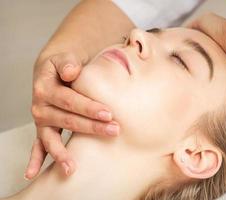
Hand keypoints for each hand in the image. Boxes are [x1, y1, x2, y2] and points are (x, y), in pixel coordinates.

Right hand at [25, 52, 119, 178]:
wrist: (51, 73)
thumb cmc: (63, 66)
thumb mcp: (64, 59)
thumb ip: (67, 63)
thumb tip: (71, 71)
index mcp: (45, 88)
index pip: (70, 100)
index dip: (88, 107)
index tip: (108, 113)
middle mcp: (40, 106)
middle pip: (67, 120)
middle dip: (91, 127)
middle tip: (113, 131)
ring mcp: (41, 121)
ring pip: (52, 139)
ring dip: (63, 153)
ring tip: (72, 167)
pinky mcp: (43, 130)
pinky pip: (37, 146)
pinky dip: (36, 160)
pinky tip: (33, 174)